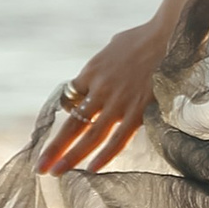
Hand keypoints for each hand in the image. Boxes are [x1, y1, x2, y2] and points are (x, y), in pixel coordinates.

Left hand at [39, 14, 171, 174]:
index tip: (62, 131)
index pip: (70, 99)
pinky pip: (118, 139)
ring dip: (72, 156)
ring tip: (56, 173)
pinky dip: (104, 156)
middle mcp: (100, 90)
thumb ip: (104, 64)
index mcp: (91, 72)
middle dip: (54, 147)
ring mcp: (118, 102)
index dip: (66, 115)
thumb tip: (100, 72)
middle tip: (39, 167)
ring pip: (90, 136)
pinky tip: (91, 170)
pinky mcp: (138, 111)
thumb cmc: (144, 37)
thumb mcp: (113, 47)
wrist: (168, 34)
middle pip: (72, 124)